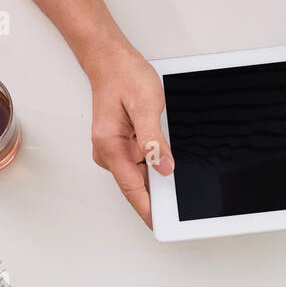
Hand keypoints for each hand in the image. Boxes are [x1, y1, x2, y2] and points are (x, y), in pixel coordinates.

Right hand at [86, 44, 174, 227]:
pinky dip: (151, 163)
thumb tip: (164, 167)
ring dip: (155, 172)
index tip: (160, 226)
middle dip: (157, 193)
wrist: (110, 60)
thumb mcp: (146, 105)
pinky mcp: (119, 146)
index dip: (147, 210)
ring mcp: (112, 151)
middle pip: (135, 185)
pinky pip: (138, 163)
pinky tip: (161, 152)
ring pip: (138, 174)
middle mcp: (107, 153)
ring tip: (167, 154)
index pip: (131, 188)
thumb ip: (154, 140)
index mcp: (110, 146)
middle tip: (178, 195)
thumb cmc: (124, 77)